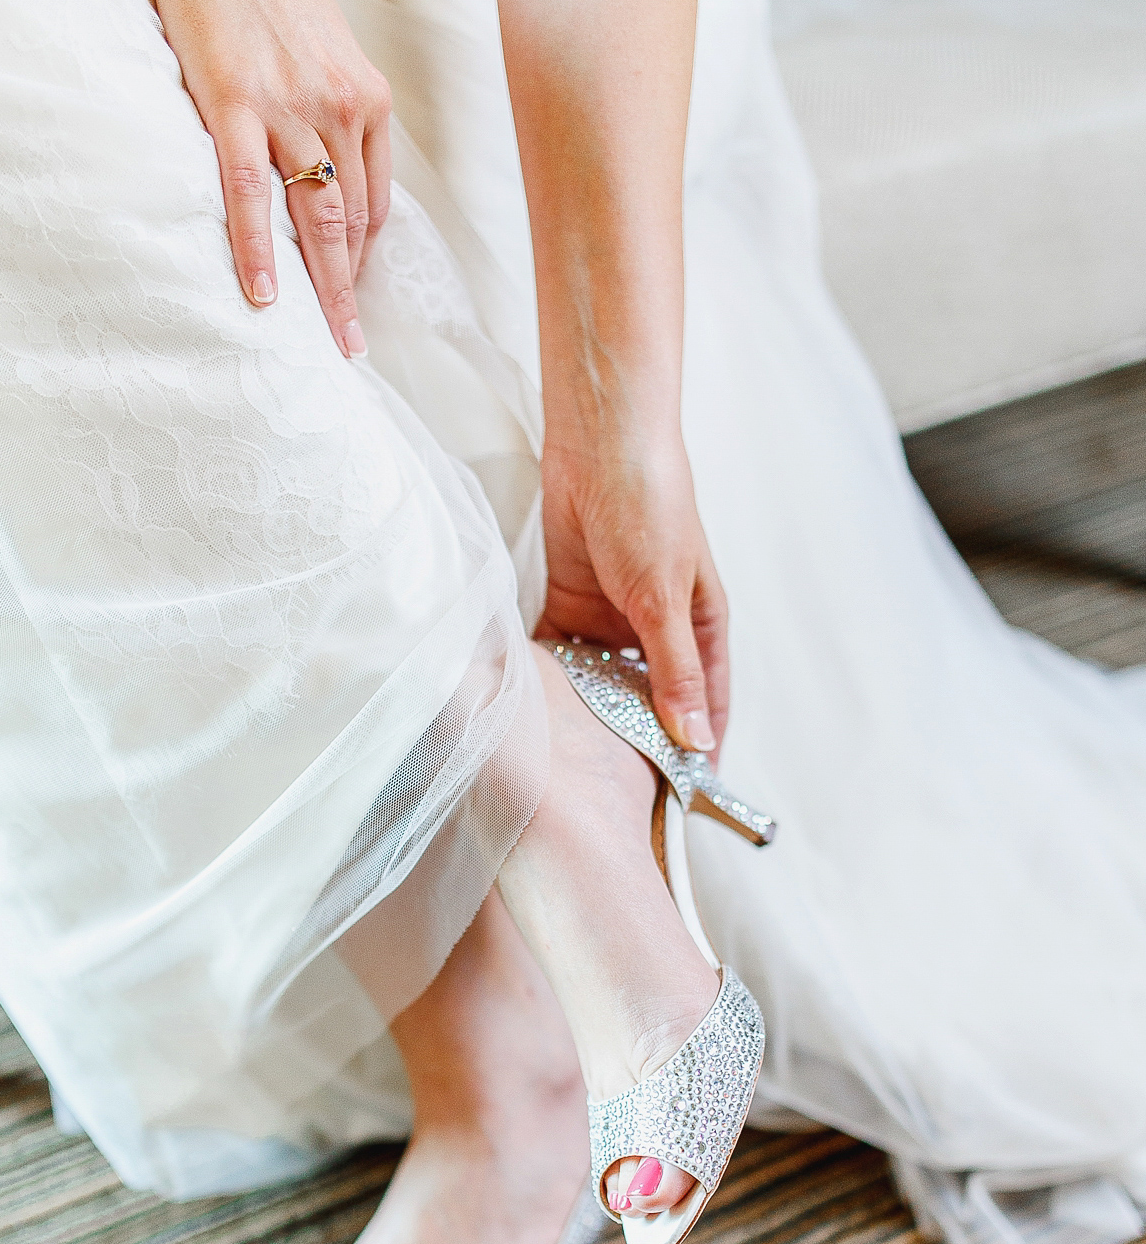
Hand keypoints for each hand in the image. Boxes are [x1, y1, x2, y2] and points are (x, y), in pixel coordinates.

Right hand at [141, 0, 391, 355]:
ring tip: (326, 340)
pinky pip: (251, 192)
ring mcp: (289, 108)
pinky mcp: (235, 103)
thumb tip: (331, 178)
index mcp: (369, 99)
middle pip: (352, 221)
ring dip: (322, 286)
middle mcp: (340, 107)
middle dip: (355, 292)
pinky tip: (266, 294)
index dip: (364, 256)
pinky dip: (259, 248)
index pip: (374, 201)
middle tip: (354, 348)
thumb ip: (335, 116)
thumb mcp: (324, 53)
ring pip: (314, 215)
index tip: (353, 296)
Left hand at [537, 431, 729, 755]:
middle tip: (615, 787)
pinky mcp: (572, 601)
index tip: (683, 800)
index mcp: (699, 628)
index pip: (705, 705)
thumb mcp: (664, 599)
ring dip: (589, 709)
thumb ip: (673, 671)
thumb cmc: (652, 507)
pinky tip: (539, 706)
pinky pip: (564, 653)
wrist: (599, 444)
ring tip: (572, 757)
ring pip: (603, 680)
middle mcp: (659, 628)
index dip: (696, 750)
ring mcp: (614, 617)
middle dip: (635, 738)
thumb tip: (694, 736)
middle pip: (650, 698)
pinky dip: (554, 675)